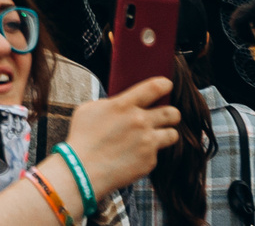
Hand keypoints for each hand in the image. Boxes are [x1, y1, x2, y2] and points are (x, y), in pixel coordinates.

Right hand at [60, 76, 181, 197]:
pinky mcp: (149, 161)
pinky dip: (147, 154)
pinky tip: (133, 157)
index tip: (166, 85)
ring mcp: (147, 143)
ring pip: (172, 134)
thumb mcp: (89, 109)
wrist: (82, 170)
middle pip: (172, 113)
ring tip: (156, 137)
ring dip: (166, 134)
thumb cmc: (82, 138)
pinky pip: (156, 154)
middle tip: (166, 116)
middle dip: (172, 114)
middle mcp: (140, 121)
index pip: (155, 87)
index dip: (165, 84)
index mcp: (124, 105)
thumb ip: (110, 103)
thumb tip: (122, 103)